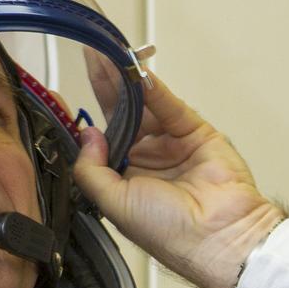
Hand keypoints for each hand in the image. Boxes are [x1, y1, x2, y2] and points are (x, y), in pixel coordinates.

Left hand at [72, 70, 284, 287]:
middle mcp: (146, 160)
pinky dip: (153, 88)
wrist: (220, 235)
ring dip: (125, 79)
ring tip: (107, 51)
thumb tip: (87, 133)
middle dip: (105, 85)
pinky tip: (136, 70)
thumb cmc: (169, 232)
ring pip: (143, 105)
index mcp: (124, 182)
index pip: (101, 141)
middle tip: (90, 52)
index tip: (69, 92)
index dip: (88, 117)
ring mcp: (171, 144)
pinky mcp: (195, 132)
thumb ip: (92, 170)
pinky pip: (169, 105)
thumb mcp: (114, 203)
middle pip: (121, 115)